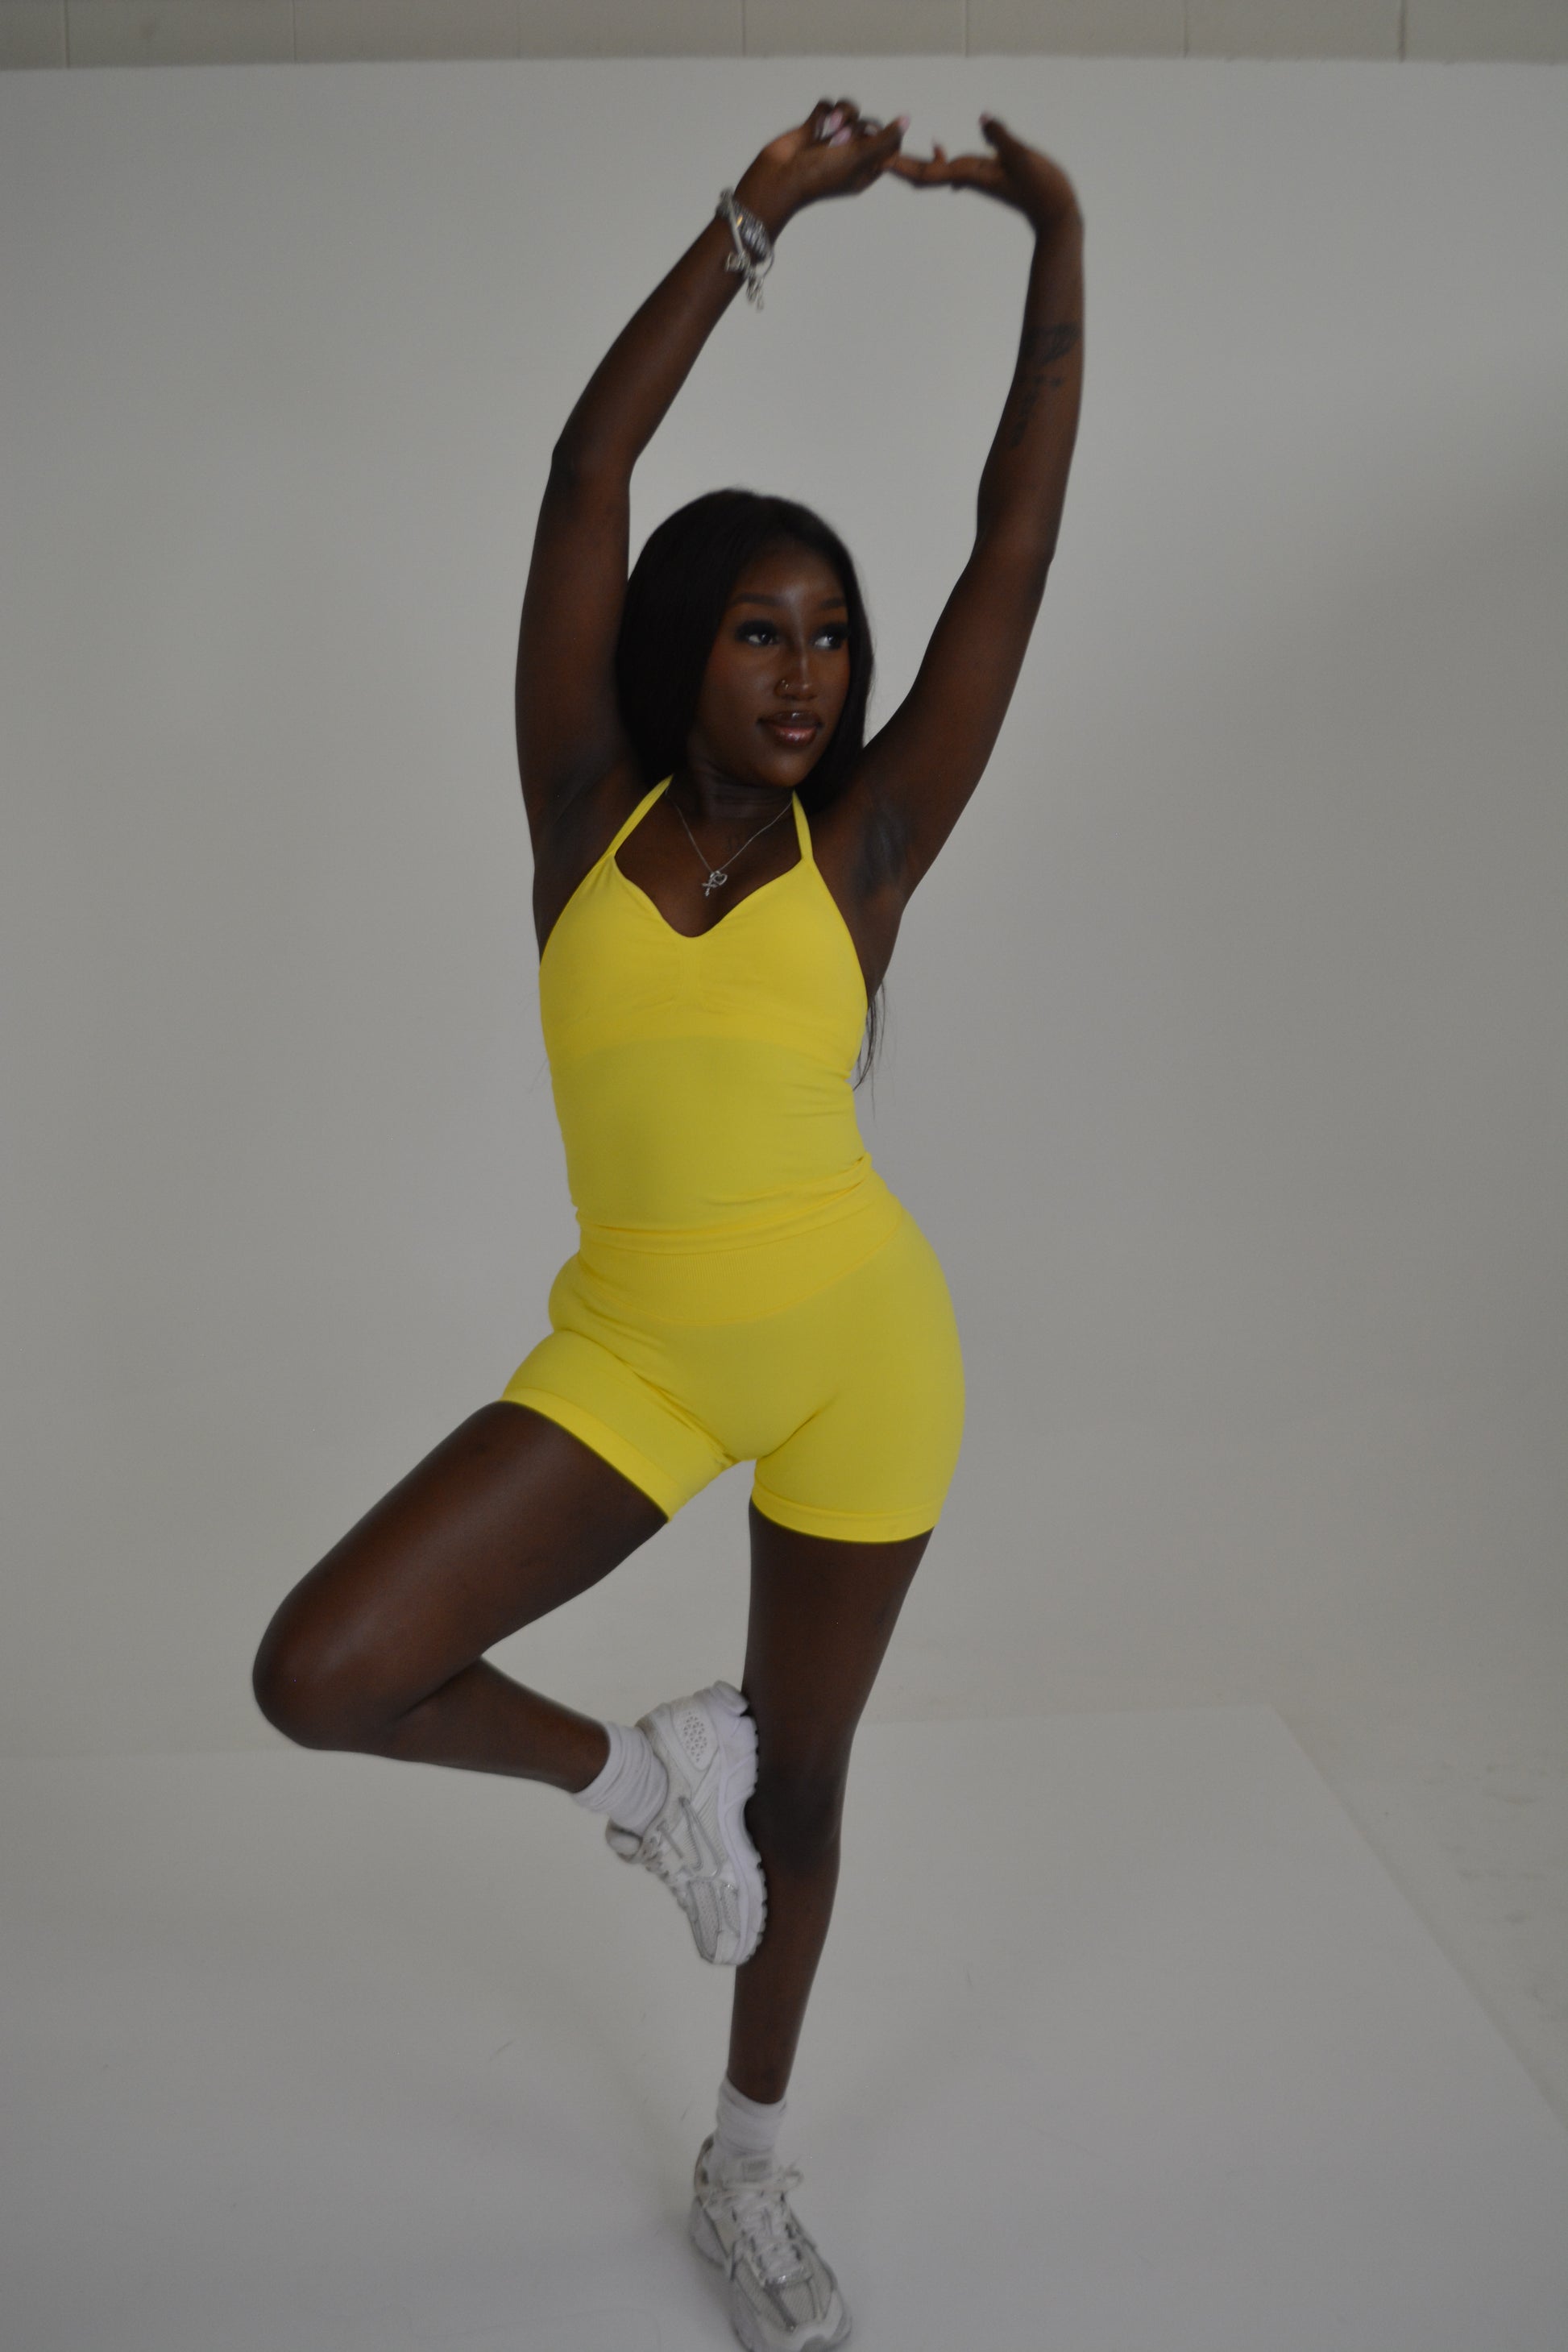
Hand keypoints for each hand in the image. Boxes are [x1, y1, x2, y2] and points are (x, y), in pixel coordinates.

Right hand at [736, 95, 910, 232]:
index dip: (890, 136)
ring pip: (850, 112)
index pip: (890, 148)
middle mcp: (850, 155)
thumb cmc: (819, 176)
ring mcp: (831, 141)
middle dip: (860, 126)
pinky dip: (824, 110)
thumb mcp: (858, 158)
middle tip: (843, 139)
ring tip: (829, 127)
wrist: (778, 178)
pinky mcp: (814, 128)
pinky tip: (816, 124)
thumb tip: (907, 119)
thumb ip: (884, 139)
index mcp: (865, 170)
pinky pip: (827, 106)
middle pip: (871, 126)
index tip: (878, 136)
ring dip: (842, 114)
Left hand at [887, 112, 1079, 232]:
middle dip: (896, 162)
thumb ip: (1003, 138)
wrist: (1056, 213)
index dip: (901, 164)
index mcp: (970, 175)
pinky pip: (951, 168)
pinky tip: (935, 145)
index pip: (927, 171)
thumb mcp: (1024, 158)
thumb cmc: (1043, 188)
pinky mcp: (982, 175)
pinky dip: (937, 157)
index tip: (878, 157)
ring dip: (911, 159)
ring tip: (890, 144)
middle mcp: (966, 177)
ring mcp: (973, 178)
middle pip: (922, 173)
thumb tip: (982, 119)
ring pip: (933, 171)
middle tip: (870, 148)